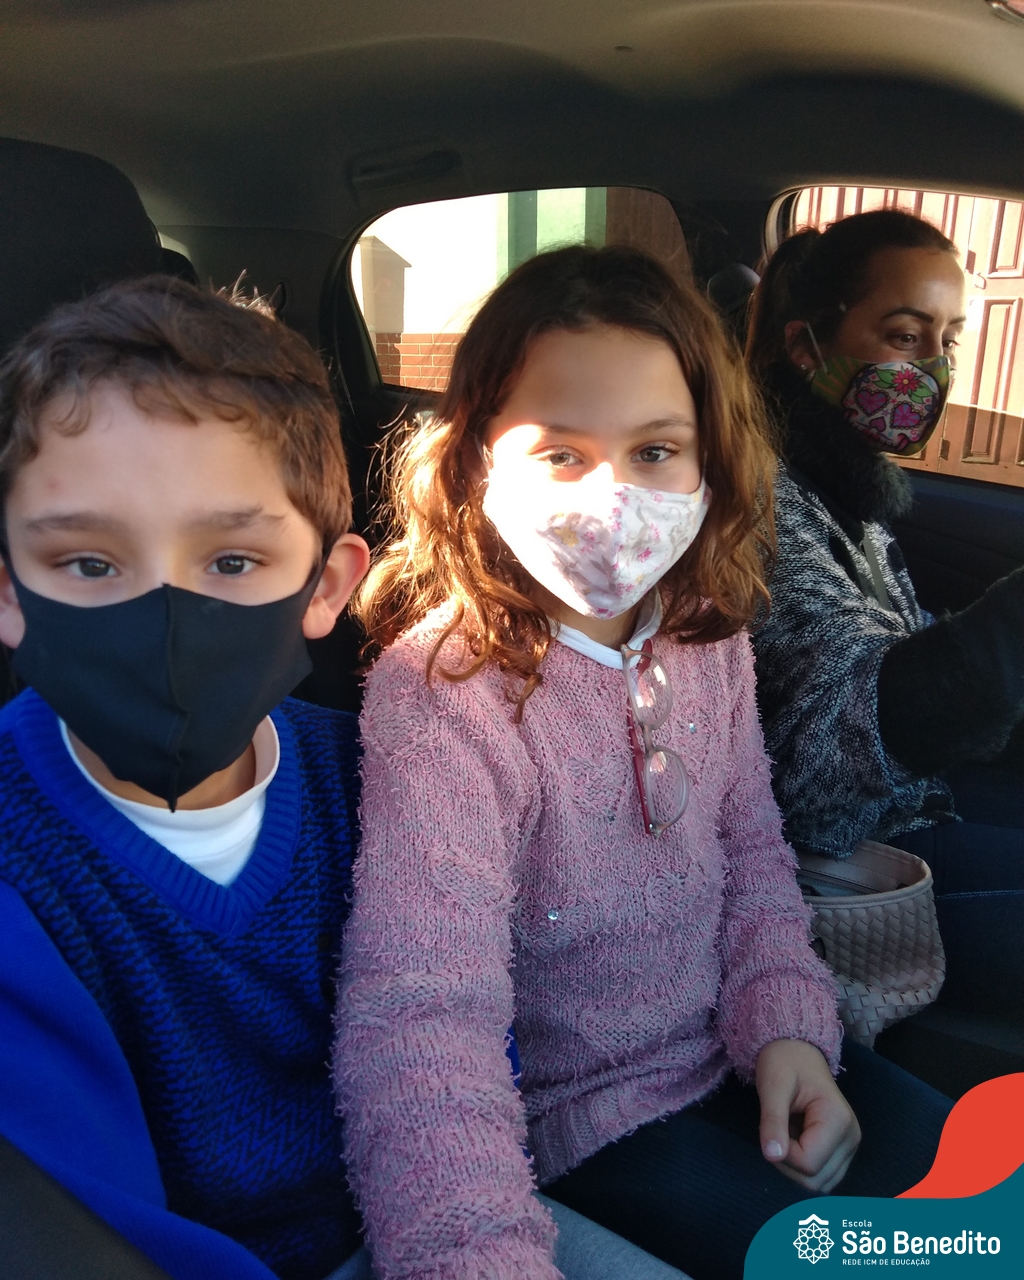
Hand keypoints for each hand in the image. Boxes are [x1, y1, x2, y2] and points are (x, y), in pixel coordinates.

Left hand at [756, 1038, 860, 1192]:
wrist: (796, 1051)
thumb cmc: (783, 1062)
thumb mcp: (772, 1086)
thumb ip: (772, 1121)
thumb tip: (771, 1156)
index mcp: (839, 1120)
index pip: (809, 1164)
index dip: (782, 1154)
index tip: (771, 1127)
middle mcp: (852, 1138)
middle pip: (815, 1180)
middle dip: (787, 1163)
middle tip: (775, 1131)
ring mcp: (850, 1147)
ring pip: (818, 1184)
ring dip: (793, 1167)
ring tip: (786, 1134)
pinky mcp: (842, 1151)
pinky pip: (820, 1176)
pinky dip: (801, 1166)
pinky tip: (794, 1141)